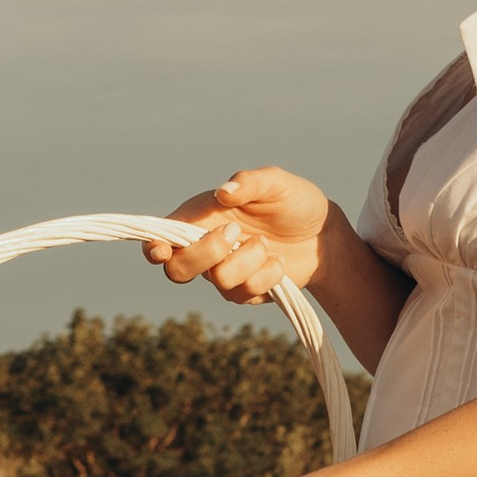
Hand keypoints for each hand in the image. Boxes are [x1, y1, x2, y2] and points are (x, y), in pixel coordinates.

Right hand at [144, 167, 329, 305]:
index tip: (162, 250)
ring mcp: (223, 273)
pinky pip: (244, 293)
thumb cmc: (293, 201)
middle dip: (206, 253)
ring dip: (249, 260)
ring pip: (218, 280)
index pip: (162, 237)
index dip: (153, 248)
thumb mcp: (275, 183)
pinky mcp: (244, 292)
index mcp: (200, 217)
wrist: (323, 235)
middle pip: (178, 270)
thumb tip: (223, 193)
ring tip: (267, 244)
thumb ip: (249, 182)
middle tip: (236, 232)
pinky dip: (266, 275)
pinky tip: (278, 262)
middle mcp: (205, 248)